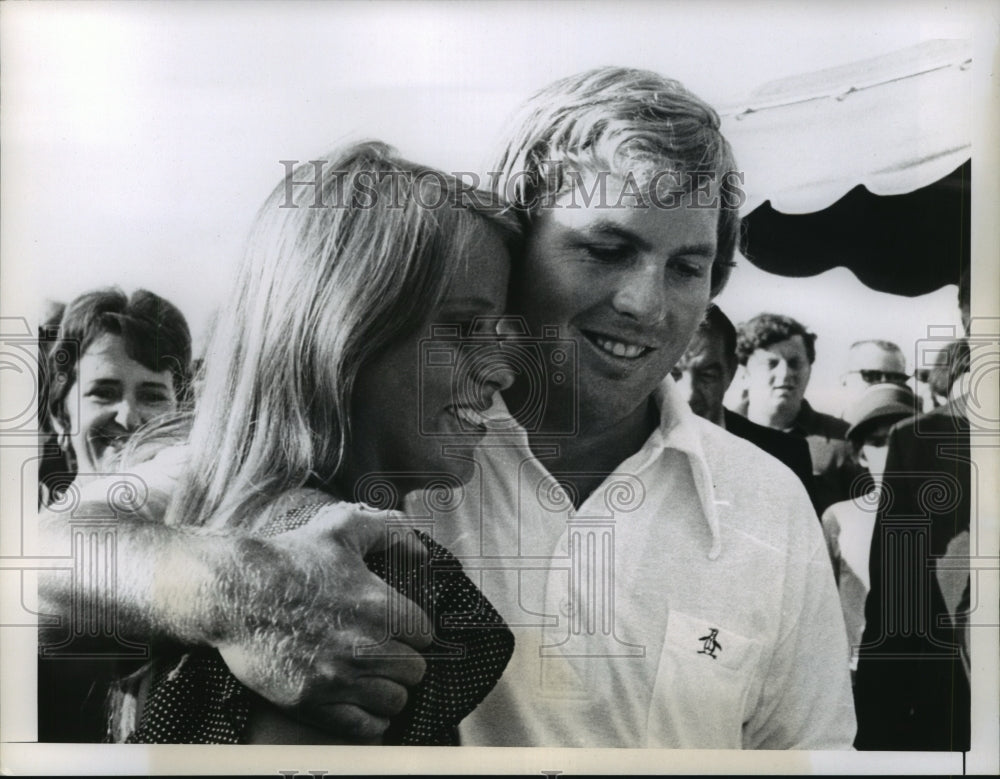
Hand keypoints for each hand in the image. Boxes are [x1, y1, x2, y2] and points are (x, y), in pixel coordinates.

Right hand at [213, 502, 431, 741]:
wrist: (234, 591)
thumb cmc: (289, 558)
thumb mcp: (341, 529)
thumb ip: (387, 530)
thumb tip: (417, 544)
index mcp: (379, 607)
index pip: (425, 635)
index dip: (414, 632)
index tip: (400, 631)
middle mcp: (365, 646)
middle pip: (415, 671)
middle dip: (405, 662)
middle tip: (388, 655)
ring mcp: (338, 677)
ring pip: (394, 700)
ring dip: (389, 690)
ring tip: (376, 679)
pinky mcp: (311, 701)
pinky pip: (364, 727)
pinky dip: (371, 720)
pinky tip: (364, 706)